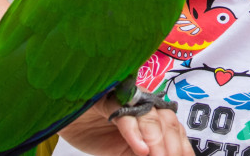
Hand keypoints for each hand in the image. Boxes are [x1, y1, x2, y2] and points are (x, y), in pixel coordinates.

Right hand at [58, 99, 191, 155]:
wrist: (66, 117)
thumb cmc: (96, 131)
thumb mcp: (124, 149)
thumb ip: (141, 153)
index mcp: (151, 112)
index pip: (174, 128)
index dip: (183, 147)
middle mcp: (142, 102)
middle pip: (166, 122)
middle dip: (172, 147)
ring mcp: (126, 99)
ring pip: (149, 118)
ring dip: (157, 143)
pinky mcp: (106, 100)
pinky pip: (124, 116)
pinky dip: (135, 134)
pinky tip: (141, 149)